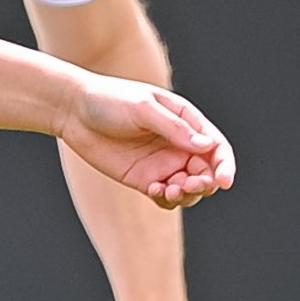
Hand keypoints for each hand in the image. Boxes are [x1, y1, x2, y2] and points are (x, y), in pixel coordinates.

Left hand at [60, 77, 233, 208]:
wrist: (74, 112)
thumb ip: (174, 129)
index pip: (216, 147)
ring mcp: (162, 164)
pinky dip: (168, 199)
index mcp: (186, 122)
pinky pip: (166, 197)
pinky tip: (156, 190)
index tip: (224, 180)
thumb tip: (207, 147)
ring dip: (187, 194)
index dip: (225, 165)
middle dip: (205, 183)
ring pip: (189, 189)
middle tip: (188, 184)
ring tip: (169, 189)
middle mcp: (179, 145)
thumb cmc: (110, 100)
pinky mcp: (144, 179)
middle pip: (207, 172)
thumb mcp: (144, 109)